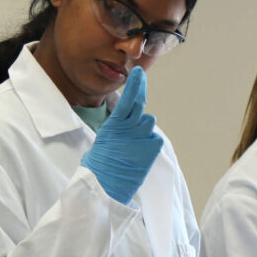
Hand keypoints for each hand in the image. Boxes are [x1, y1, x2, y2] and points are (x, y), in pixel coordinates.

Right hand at [80, 66, 163, 204]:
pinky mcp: (152, 147)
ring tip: (133, 145)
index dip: (135, 84)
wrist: (105, 185)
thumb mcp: (104, 139)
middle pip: (141, 105)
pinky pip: (155, 139)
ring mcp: (142, 137)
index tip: (139, 72)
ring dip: (144, 129)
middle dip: (140, 95)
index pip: (127, 98)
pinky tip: (140, 155)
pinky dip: (149, 144)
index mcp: (114, 124)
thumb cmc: (100, 165)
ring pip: (148, 122)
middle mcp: (129, 127)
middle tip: (140, 87)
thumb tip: (127, 119)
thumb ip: (118, 127)